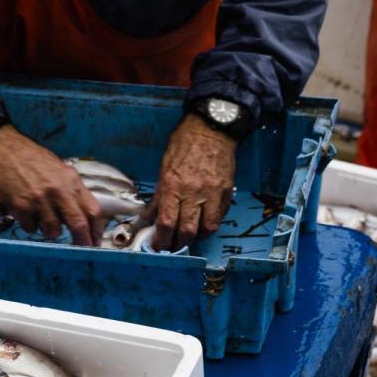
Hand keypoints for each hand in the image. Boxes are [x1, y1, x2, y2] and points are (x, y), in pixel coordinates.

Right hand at [0, 125, 103, 245]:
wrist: (3, 149)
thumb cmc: (30, 159)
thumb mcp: (59, 170)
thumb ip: (71, 191)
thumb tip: (82, 216)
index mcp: (71, 181)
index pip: (92, 211)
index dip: (96, 230)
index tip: (94, 241)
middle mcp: (58, 191)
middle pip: (78, 225)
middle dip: (81, 242)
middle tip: (79, 251)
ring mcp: (39, 200)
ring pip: (52, 231)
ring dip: (49, 230)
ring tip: (40, 216)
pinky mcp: (21, 207)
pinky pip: (31, 228)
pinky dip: (30, 224)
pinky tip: (25, 211)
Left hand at [150, 114, 236, 250]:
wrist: (211, 130)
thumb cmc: (183, 146)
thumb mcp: (163, 169)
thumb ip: (159, 196)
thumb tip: (150, 216)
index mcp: (173, 186)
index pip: (167, 223)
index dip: (162, 240)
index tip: (159, 247)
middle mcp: (193, 192)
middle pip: (188, 231)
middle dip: (179, 244)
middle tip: (173, 246)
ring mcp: (212, 193)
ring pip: (207, 228)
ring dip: (197, 237)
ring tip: (190, 237)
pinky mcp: (226, 191)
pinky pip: (220, 216)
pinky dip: (211, 224)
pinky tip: (203, 223)